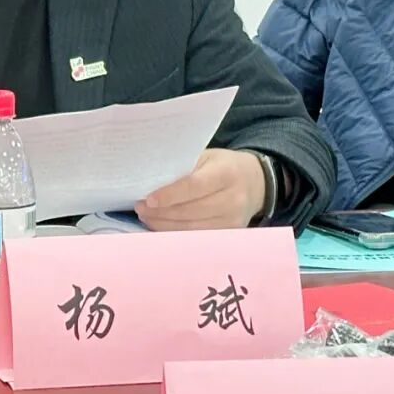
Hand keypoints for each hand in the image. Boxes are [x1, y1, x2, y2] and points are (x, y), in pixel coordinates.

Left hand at [134, 148, 264, 230]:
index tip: (148, 199)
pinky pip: (198, 236)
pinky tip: (161, 225)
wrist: (254, 182)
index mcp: (226, 173)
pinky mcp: (229, 233)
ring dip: (164, 225)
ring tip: (146, 217)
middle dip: (161, 212)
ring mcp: (233, 220)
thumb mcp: (207, 156)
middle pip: (190, 211)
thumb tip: (150, 179)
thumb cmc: (223, 165)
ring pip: (192, 228)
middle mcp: (233, 199)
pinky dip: (176, 232)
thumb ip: (184, 166)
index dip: (169, 195)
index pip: (194, 186)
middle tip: (139, 207)